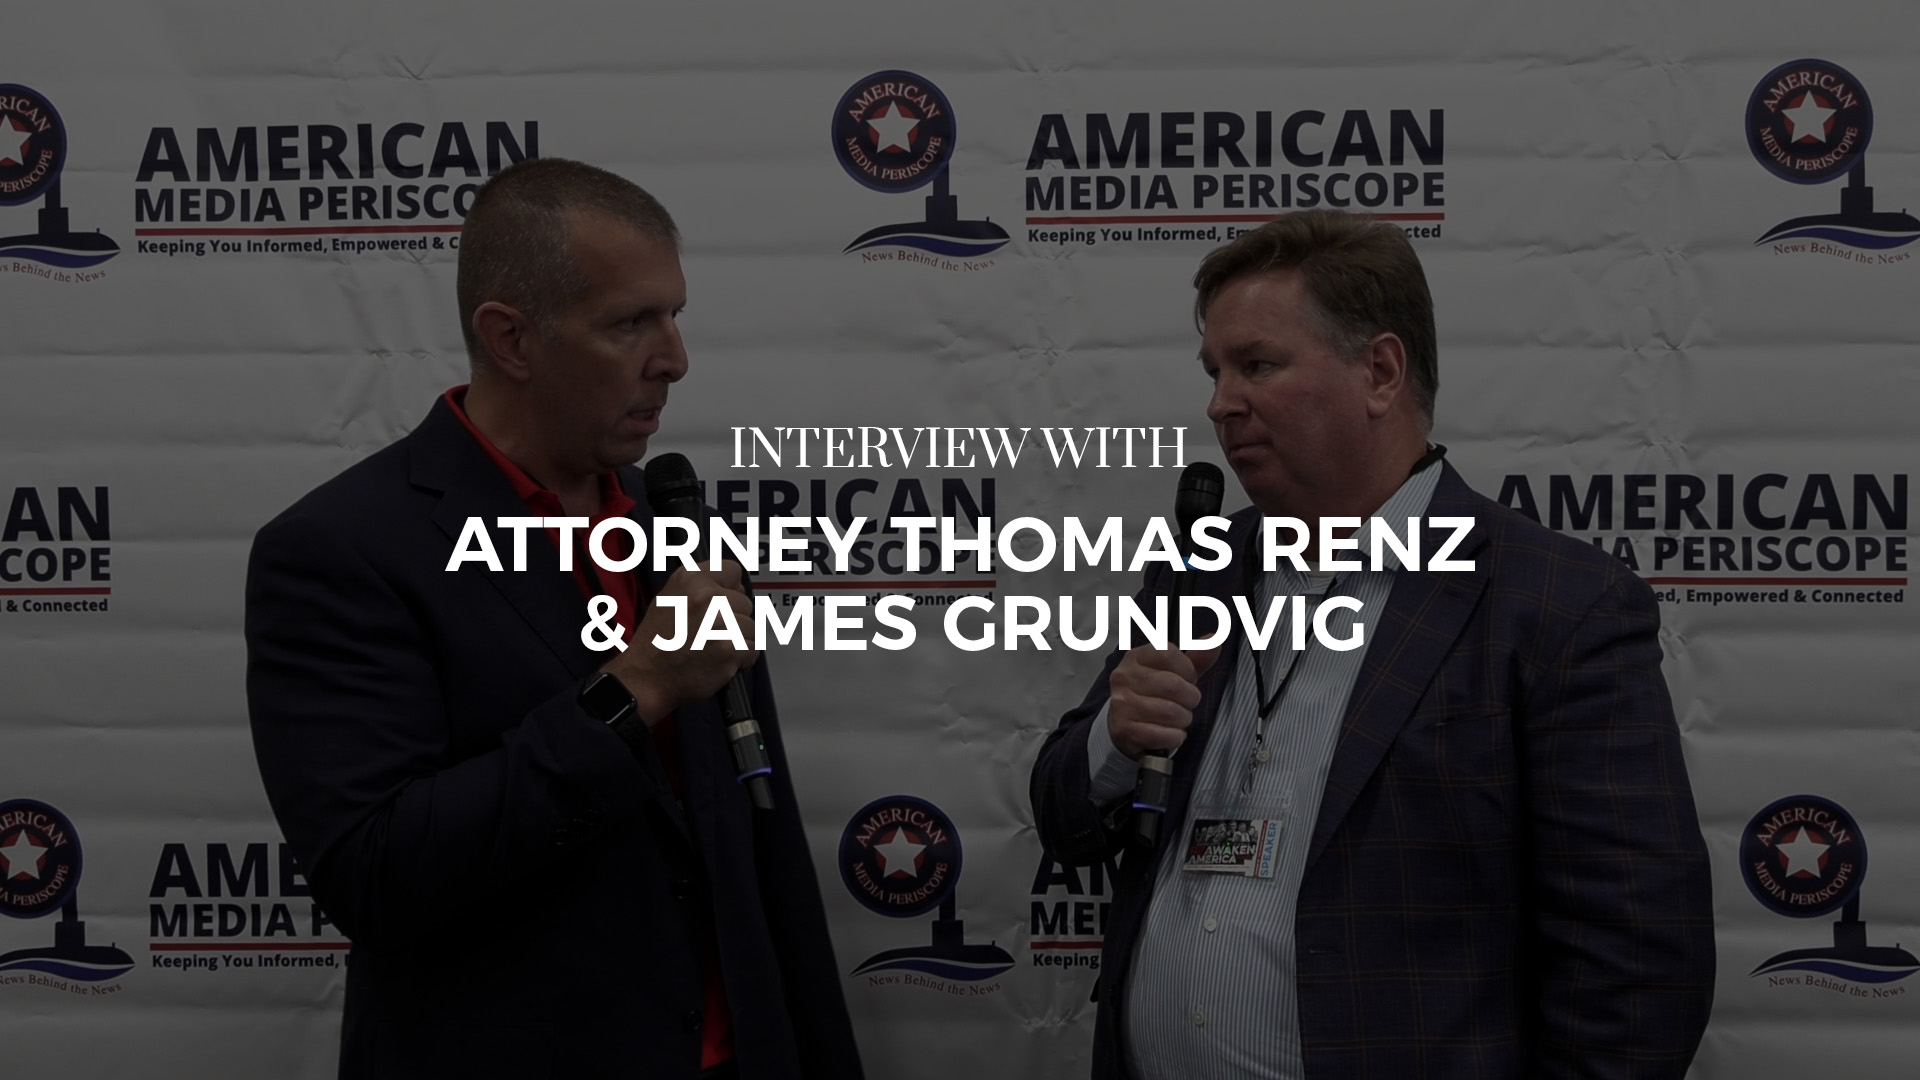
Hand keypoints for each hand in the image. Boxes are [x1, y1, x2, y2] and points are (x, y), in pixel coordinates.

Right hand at [601, 561, 757, 724]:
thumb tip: (730, 588)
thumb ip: (699, 588)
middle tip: (712, 635)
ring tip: (714, 650)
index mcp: (691, 579)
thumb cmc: (655, 644)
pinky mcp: (730, 648)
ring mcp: (720, 621)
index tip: (725, 605)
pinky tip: (721, 662)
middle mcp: (707, 595)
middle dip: (735, 620)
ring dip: (740, 641)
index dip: (731, 590)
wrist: (645, 678)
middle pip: (745, 602)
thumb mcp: (669, 599)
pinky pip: (753, 649)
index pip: (733, 571)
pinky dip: (743, 660)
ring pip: (751, 627)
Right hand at [1106, 646, 1220, 758]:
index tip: (1187, 679)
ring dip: (1183, 719)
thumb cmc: (1153, 695)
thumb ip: (1195, 658)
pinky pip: (1163, 735)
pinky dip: (1175, 737)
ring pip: (1170, 712)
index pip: (1168, 653)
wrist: (1124, 726)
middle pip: (1172, 685)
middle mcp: (1124, 678)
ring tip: (1178, 719)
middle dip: (1190, 698)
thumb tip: (1214, 640)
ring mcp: (1121, 704)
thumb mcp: (1173, 673)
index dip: (1187, 669)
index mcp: (1136, 658)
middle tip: (1187, 703)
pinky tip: (1171, 734)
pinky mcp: (1124, 730)